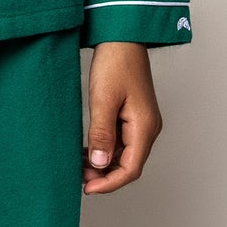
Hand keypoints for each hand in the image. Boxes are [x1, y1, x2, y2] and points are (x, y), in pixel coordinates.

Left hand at [83, 41, 162, 193]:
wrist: (121, 37)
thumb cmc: (115, 62)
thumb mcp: (103, 100)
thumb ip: (101, 134)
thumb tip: (99, 164)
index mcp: (145, 127)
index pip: (131, 169)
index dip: (109, 183)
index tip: (87, 188)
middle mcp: (148, 128)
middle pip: (129, 165)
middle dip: (104, 176)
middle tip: (79, 177)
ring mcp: (141, 122)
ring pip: (124, 155)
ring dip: (103, 164)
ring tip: (79, 165)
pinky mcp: (133, 116)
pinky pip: (120, 142)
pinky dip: (104, 150)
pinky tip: (86, 150)